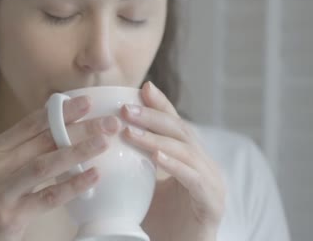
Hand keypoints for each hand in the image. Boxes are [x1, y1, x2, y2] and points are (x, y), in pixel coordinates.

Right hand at [0, 96, 120, 240]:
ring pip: (44, 165)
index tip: (88, 102)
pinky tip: (93, 176)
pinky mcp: (11, 214)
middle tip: (109, 123)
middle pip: (44, 141)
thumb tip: (75, 122)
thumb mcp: (9, 164)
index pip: (32, 123)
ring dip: (77, 152)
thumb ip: (33, 146)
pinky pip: (48, 197)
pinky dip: (72, 185)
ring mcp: (2, 190)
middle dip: (80, 129)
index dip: (61, 111)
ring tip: (103, 143)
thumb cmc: (2, 192)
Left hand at [121, 82, 225, 240]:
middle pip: (181, 131)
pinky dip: (174, 165)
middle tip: (126, 107)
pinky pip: (192, 178)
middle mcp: (205, 166)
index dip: (161, 105)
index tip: (143, 87)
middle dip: (153, 116)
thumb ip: (134, 168)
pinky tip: (156, 155)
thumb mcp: (145, 190)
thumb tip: (101, 148)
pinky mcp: (211, 203)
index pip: (176, 125)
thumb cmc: (162, 225)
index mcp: (191, 159)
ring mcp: (212, 183)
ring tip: (130, 130)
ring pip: (186, 151)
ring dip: (156, 139)